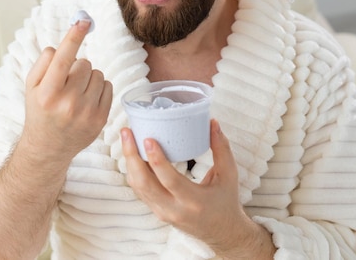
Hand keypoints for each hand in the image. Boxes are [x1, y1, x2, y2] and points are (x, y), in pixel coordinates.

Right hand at [23, 19, 111, 162]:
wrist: (49, 148)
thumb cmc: (40, 110)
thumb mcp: (31, 86)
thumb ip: (45, 62)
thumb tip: (64, 43)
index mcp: (47, 93)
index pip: (63, 58)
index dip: (74, 36)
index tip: (83, 20)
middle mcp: (67, 103)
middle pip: (84, 63)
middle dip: (77, 67)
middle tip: (67, 82)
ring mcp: (86, 113)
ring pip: (98, 73)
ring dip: (89, 78)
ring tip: (76, 93)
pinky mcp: (101, 119)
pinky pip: (108, 86)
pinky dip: (99, 88)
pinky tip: (87, 100)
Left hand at [121, 119, 262, 256]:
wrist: (222, 232)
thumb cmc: (225, 201)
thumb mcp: (229, 175)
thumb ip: (222, 148)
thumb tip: (212, 122)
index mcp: (193, 201)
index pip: (169, 180)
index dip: (157, 159)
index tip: (148, 139)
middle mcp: (174, 209)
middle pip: (144, 183)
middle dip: (131, 155)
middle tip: (127, 132)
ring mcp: (162, 212)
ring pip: (138, 186)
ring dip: (129, 161)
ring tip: (127, 137)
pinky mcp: (157, 210)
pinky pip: (140, 190)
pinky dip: (134, 170)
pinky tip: (133, 152)